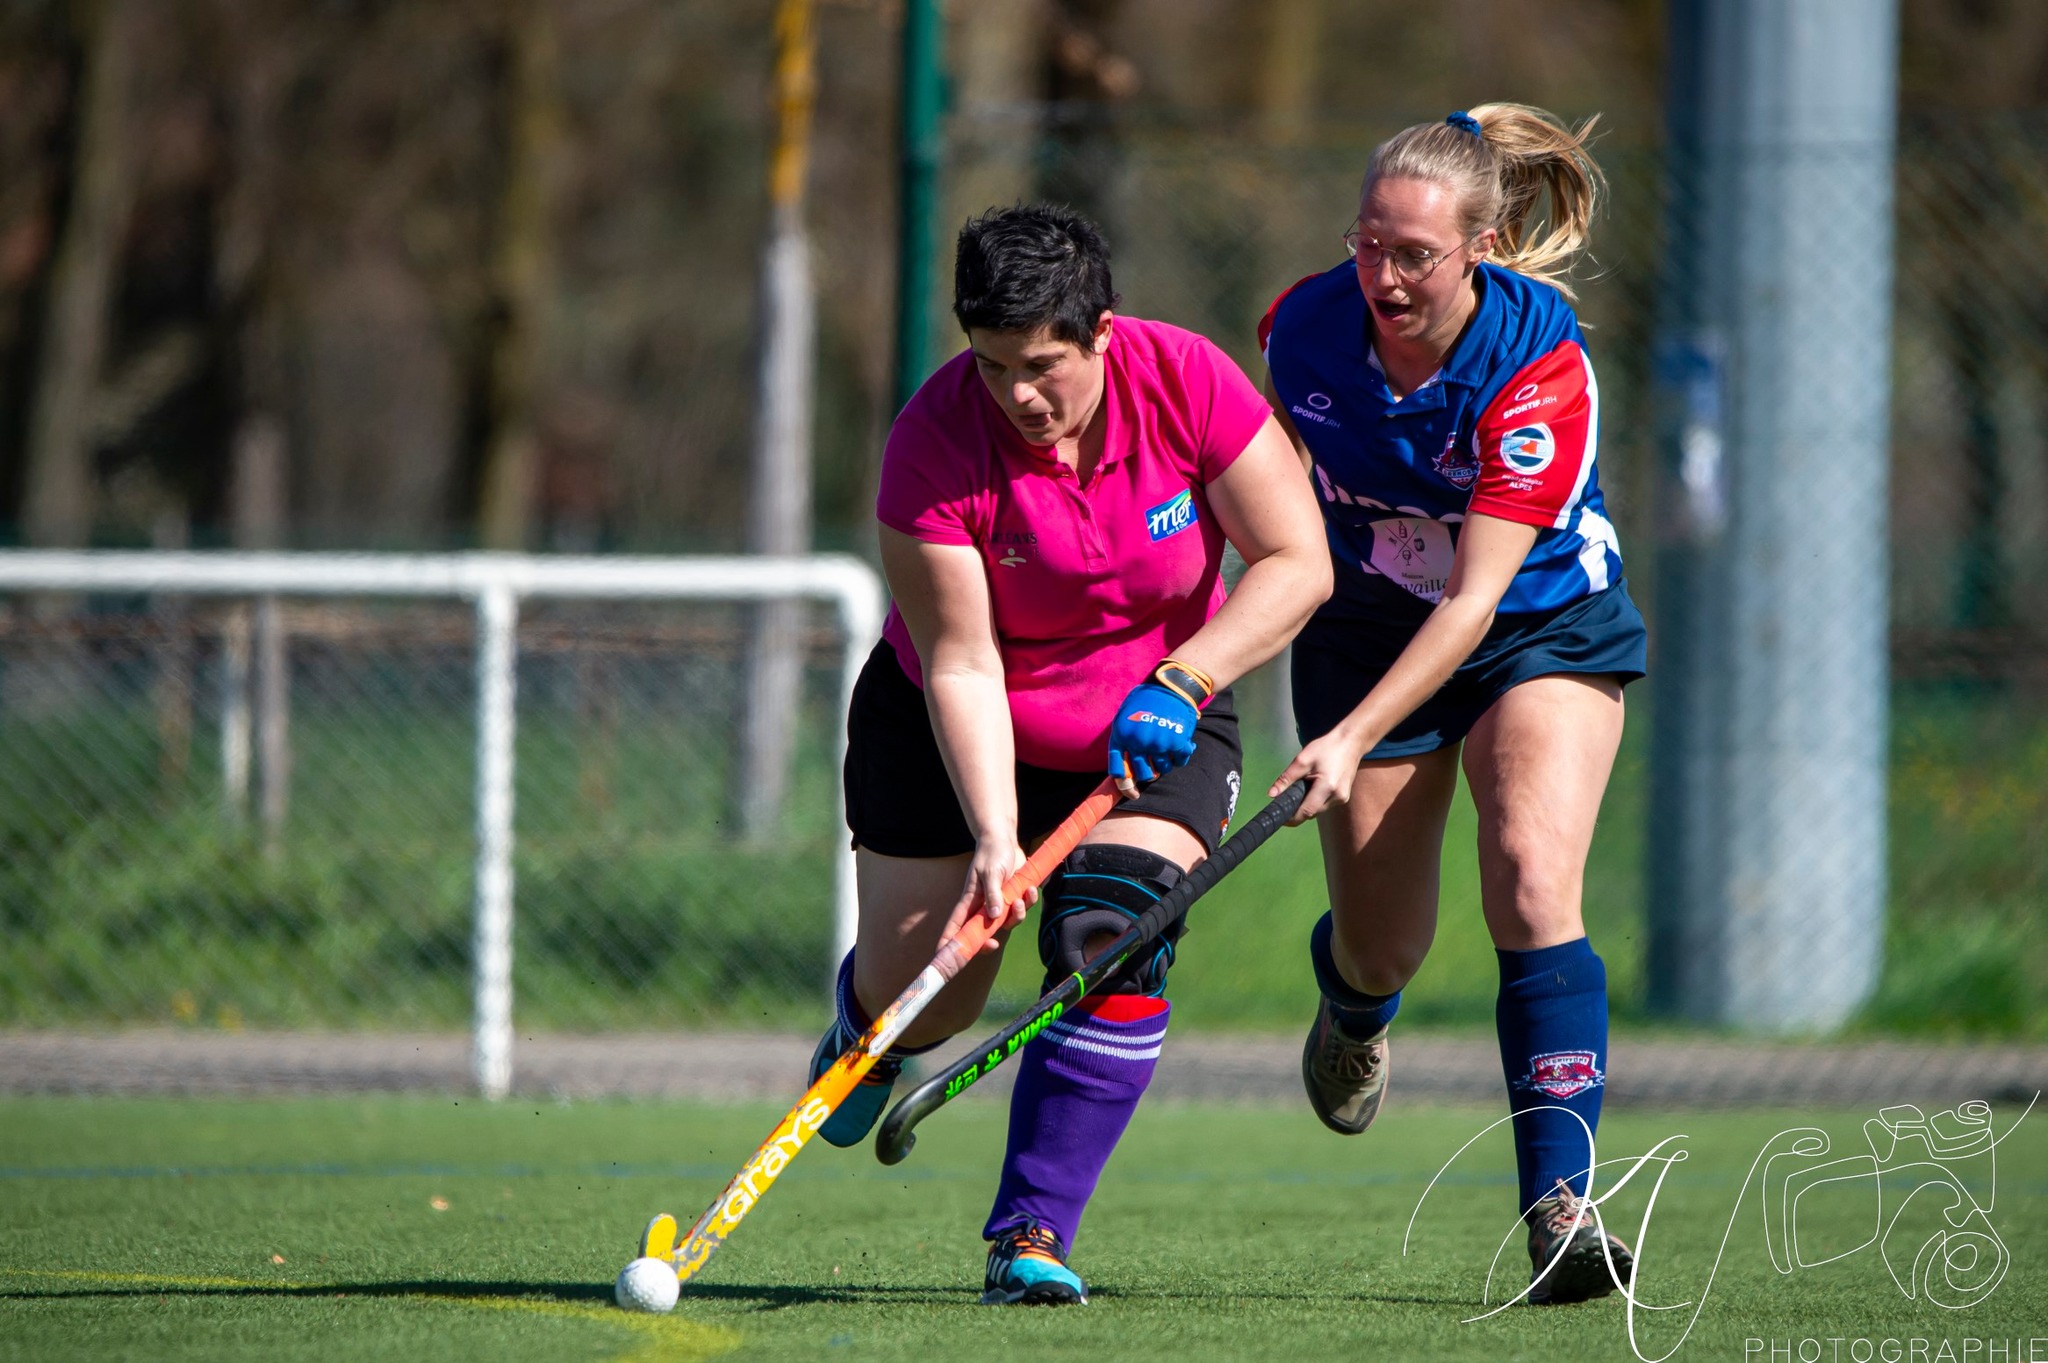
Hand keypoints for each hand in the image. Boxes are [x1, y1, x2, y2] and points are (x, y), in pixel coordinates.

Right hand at [946, 833, 1038, 953]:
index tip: (941, 956)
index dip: (949, 941)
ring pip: (1006, 924)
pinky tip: (1030, 889)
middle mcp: (983, 906)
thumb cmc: (992, 854)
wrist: (1005, 841)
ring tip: (1020, 899)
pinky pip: (1021, 910)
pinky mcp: (1013, 899)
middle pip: (981, 934)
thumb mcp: (990, 872)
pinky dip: (1028, 902)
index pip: (956, 925)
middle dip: (987, 942)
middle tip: (994, 944)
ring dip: (1016, 916)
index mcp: (970, 901)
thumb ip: (992, 894)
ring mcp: (999, 904)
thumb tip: (994, 916)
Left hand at [1106, 680, 1199, 797]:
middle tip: (1154, 766)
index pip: (1119, 771)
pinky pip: (1179, 762)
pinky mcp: (1176, 742)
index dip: (1125, 786)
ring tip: (1167, 749)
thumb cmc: (1145, 701)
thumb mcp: (1124, 716)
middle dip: (1150, 773)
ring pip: (1163, 770)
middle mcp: (1137, 743)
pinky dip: (1181, 757)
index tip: (1132, 792)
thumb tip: (1125, 772)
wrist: (1170, 687)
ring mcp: (1157, 744)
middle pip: (1144, 774)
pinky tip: (1181, 746)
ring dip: (1165, 764)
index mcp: (1121, 736)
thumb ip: (1123, 741)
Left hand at [1270, 727, 1371, 823]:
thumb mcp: (1302, 759)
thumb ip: (1286, 778)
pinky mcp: (1344, 797)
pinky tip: (1312, 788)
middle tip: (1285, 800)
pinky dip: (1315, 800)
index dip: (1291, 818)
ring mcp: (1343, 798)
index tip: (1279, 817)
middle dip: (1297, 810)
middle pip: (1312, 813)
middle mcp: (1337, 797)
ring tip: (1300, 789)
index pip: (1306, 812)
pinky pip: (1325, 805)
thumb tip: (1272, 794)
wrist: (1351, 742)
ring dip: (1307, 805)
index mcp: (1327, 787)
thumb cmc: (1327, 748)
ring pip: (1318, 810)